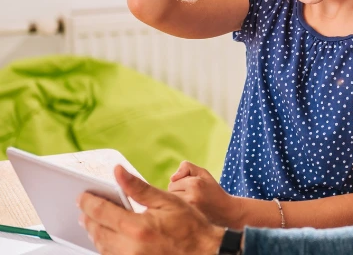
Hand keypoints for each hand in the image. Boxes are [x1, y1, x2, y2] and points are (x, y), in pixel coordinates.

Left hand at [78, 165, 226, 254]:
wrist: (203, 251)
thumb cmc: (190, 226)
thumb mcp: (166, 200)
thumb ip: (138, 187)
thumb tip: (118, 171)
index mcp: (137, 227)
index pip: (101, 212)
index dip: (88, 202)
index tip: (83, 196)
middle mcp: (129, 247)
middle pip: (96, 231)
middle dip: (88, 217)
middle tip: (85, 207)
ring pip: (101, 246)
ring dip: (95, 232)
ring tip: (94, 221)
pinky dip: (105, 246)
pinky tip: (109, 237)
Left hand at [169, 161, 241, 227]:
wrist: (226, 211)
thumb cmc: (212, 190)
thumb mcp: (203, 173)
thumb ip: (187, 167)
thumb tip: (172, 178)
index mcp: (194, 184)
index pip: (173, 181)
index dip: (181, 183)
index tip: (192, 187)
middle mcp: (191, 197)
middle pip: (170, 192)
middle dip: (178, 192)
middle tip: (192, 195)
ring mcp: (189, 210)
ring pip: (171, 202)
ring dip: (177, 202)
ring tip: (191, 203)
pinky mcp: (189, 219)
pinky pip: (175, 211)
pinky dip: (179, 210)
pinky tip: (189, 211)